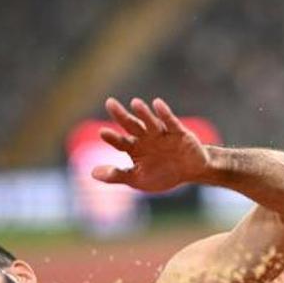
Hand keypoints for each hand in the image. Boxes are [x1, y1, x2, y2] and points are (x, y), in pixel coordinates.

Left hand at [92, 97, 209, 192]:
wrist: (191, 171)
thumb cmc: (163, 175)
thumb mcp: (138, 179)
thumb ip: (117, 175)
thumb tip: (92, 173)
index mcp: (135, 148)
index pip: (121, 142)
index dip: (113, 138)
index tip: (102, 132)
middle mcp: (146, 138)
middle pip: (131, 125)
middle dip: (121, 115)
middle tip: (109, 103)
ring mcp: (162, 134)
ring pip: (150, 122)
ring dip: (143, 113)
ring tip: (135, 103)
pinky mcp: (179, 132)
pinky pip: (171, 122)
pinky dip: (164, 113)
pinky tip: (157, 104)